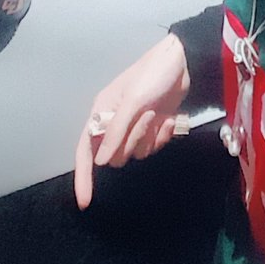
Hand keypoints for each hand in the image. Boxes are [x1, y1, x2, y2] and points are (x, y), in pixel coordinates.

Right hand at [74, 33, 189, 209]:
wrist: (181, 61)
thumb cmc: (151, 75)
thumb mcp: (133, 101)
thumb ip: (115, 131)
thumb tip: (100, 162)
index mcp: (102, 112)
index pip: (85, 150)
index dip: (83, 176)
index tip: (85, 202)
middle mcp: (114, 122)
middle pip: (115, 155)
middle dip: (132, 141)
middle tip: (146, 118)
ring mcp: (134, 126)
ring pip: (135, 154)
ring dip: (149, 138)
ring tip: (158, 114)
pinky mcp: (152, 128)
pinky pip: (152, 148)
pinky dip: (161, 137)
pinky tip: (169, 119)